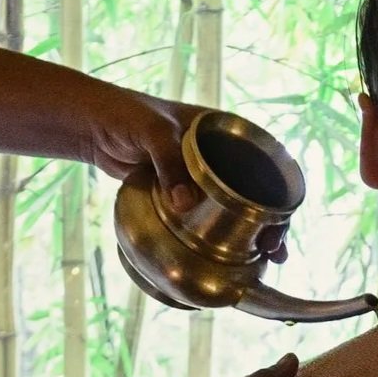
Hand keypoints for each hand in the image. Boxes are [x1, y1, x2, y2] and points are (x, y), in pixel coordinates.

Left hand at [84, 91, 294, 264]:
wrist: (93, 127)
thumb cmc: (125, 116)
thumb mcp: (152, 132)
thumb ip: (169, 163)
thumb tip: (184, 204)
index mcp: (225, 129)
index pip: (265, 159)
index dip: (281, 188)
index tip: (284, 215)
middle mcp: (221, 152)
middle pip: (256, 189)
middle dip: (272, 220)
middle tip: (273, 248)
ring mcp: (204, 175)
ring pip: (235, 206)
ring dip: (250, 232)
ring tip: (265, 260)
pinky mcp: (184, 193)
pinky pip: (209, 215)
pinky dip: (220, 234)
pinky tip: (231, 257)